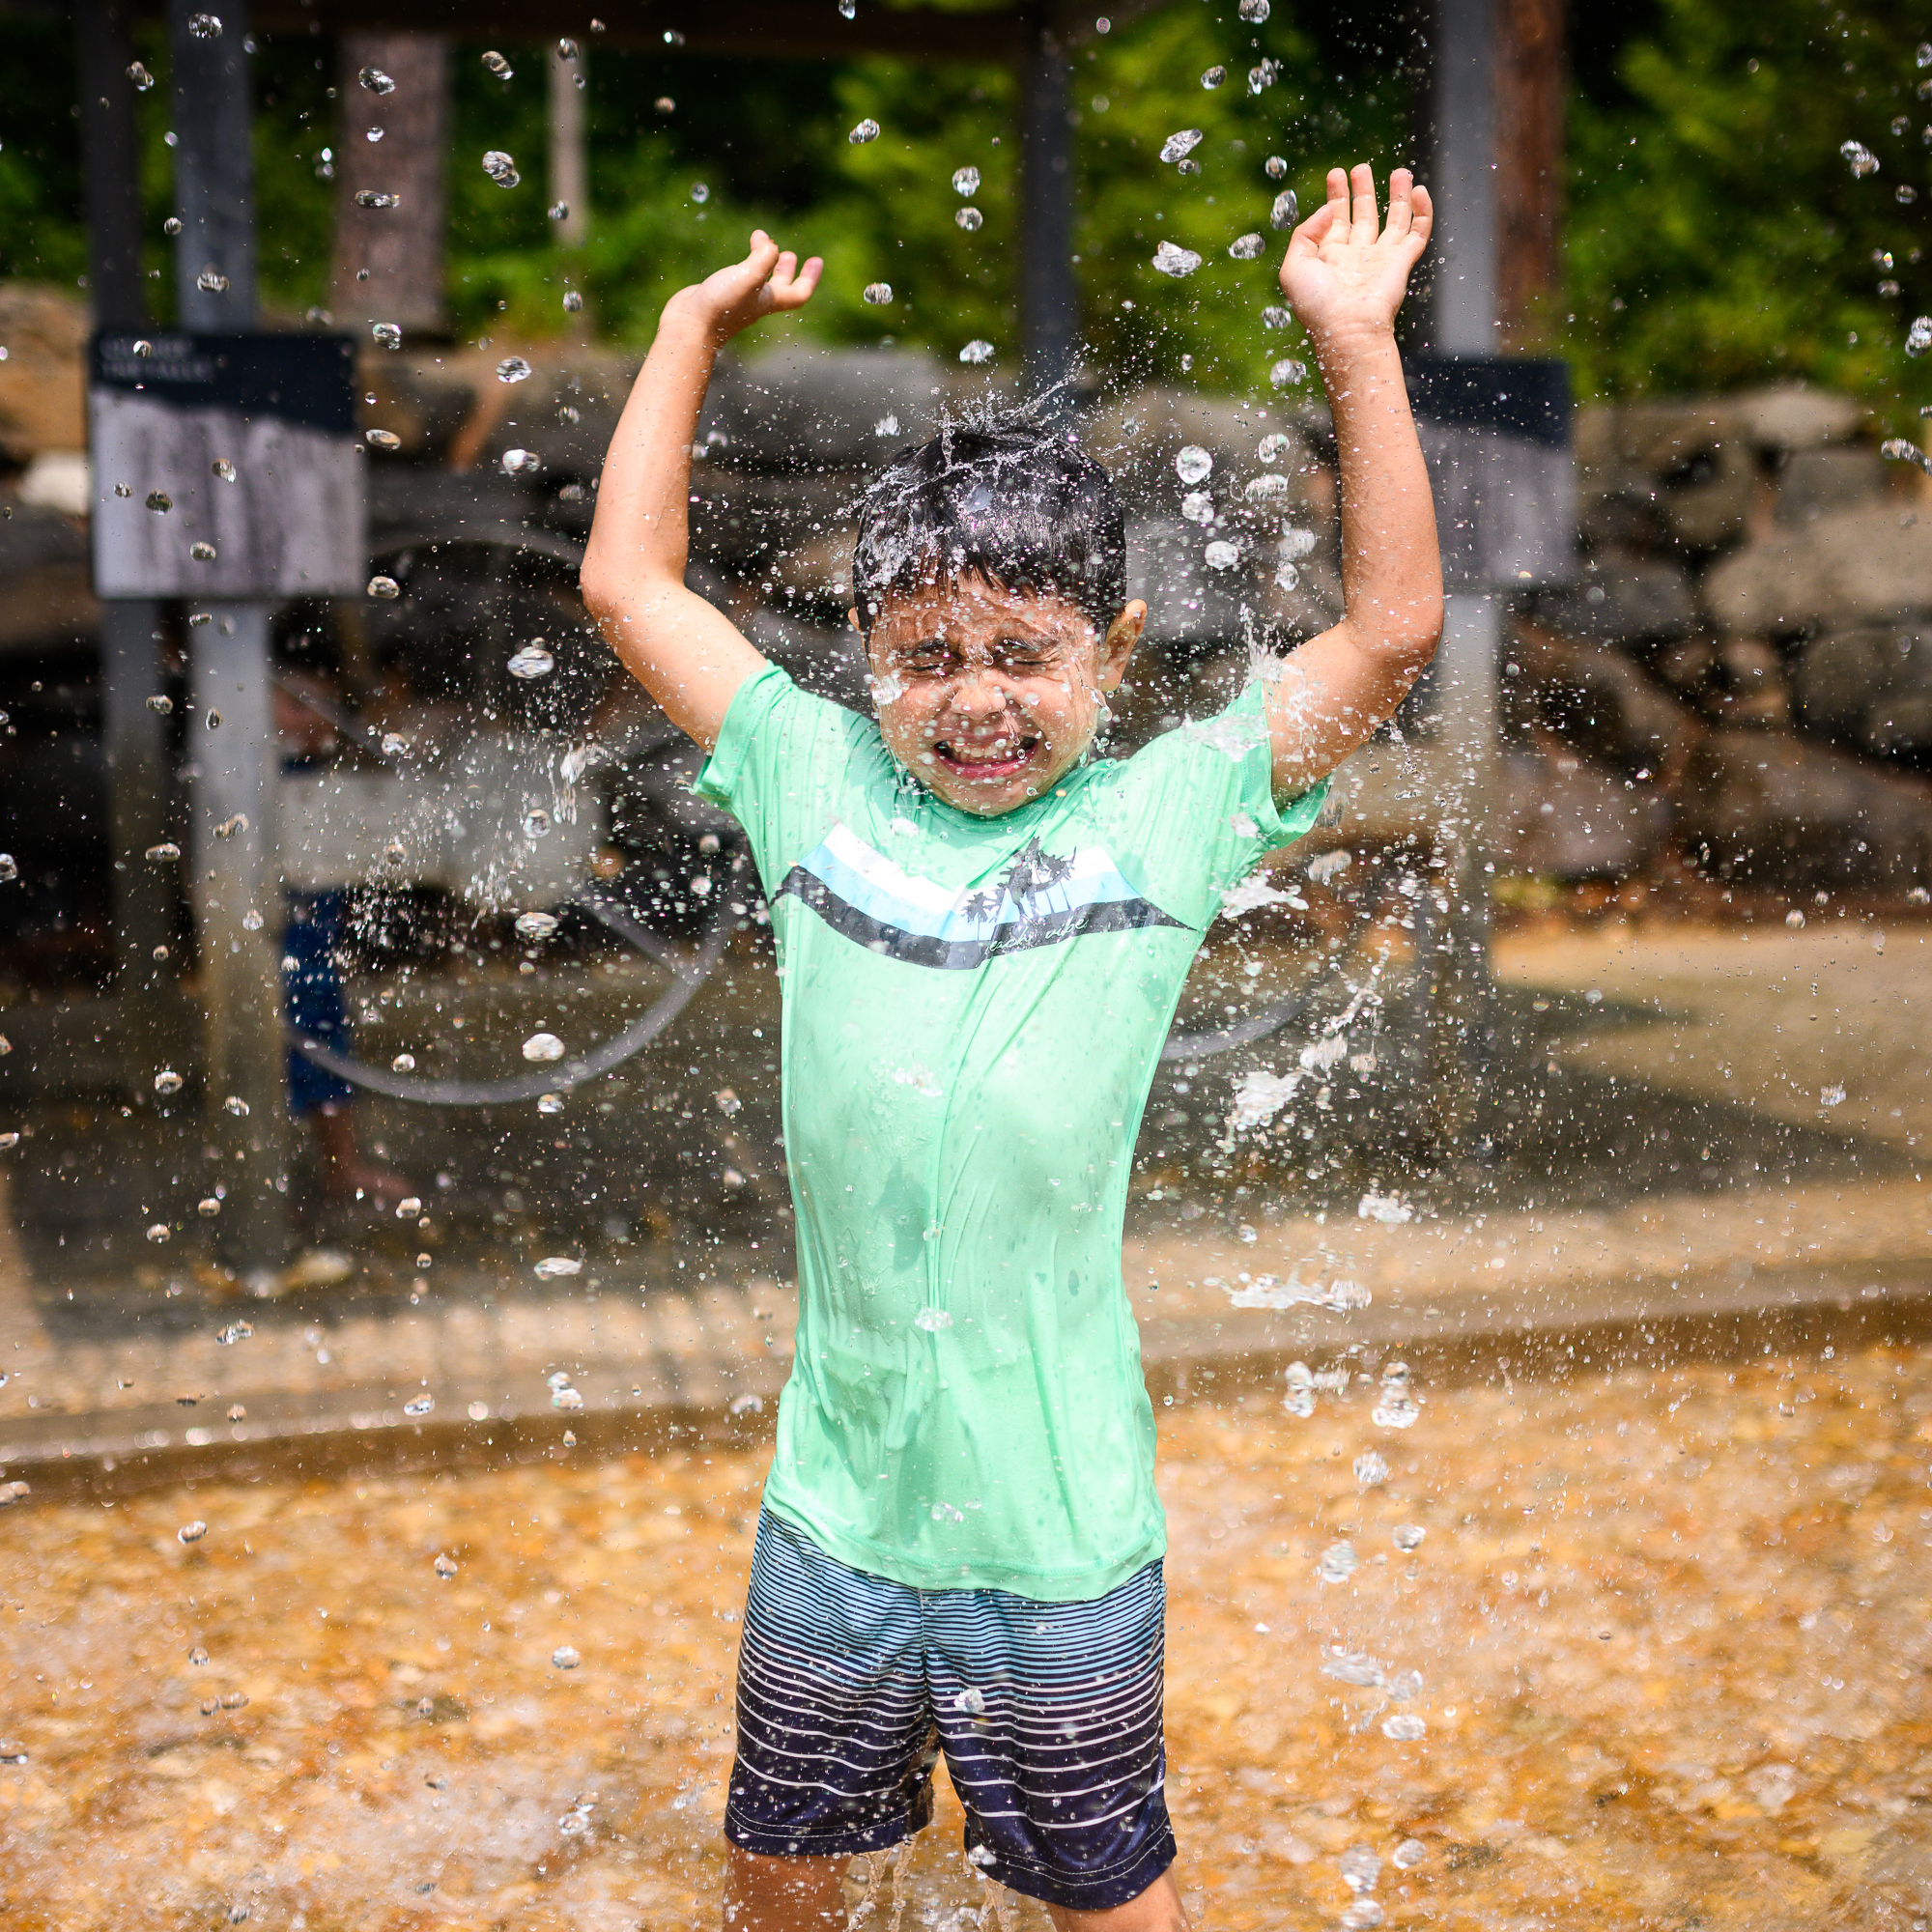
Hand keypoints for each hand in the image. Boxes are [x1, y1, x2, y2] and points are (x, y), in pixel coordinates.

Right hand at [669, 230, 822, 346]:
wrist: (688, 327)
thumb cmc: (720, 305)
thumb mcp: (748, 277)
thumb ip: (763, 258)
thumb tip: (771, 245)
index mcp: (769, 301)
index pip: (799, 293)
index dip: (810, 277)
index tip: (816, 259)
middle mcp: (756, 302)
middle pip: (781, 287)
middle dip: (788, 270)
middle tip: (790, 253)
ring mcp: (738, 300)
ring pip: (759, 281)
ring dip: (765, 263)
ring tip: (761, 243)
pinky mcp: (720, 295)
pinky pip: (739, 278)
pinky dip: (744, 264)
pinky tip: (736, 258)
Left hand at [1279, 164, 1431, 356]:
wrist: (1346, 329)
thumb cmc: (1316, 305)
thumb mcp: (1294, 267)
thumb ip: (1304, 233)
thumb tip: (1327, 209)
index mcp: (1330, 257)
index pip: (1335, 218)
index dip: (1336, 195)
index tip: (1335, 173)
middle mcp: (1356, 255)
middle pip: (1363, 215)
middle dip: (1362, 190)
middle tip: (1360, 168)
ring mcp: (1381, 258)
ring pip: (1394, 219)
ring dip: (1397, 194)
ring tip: (1399, 171)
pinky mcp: (1401, 262)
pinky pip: (1417, 232)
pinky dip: (1422, 211)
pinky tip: (1419, 191)